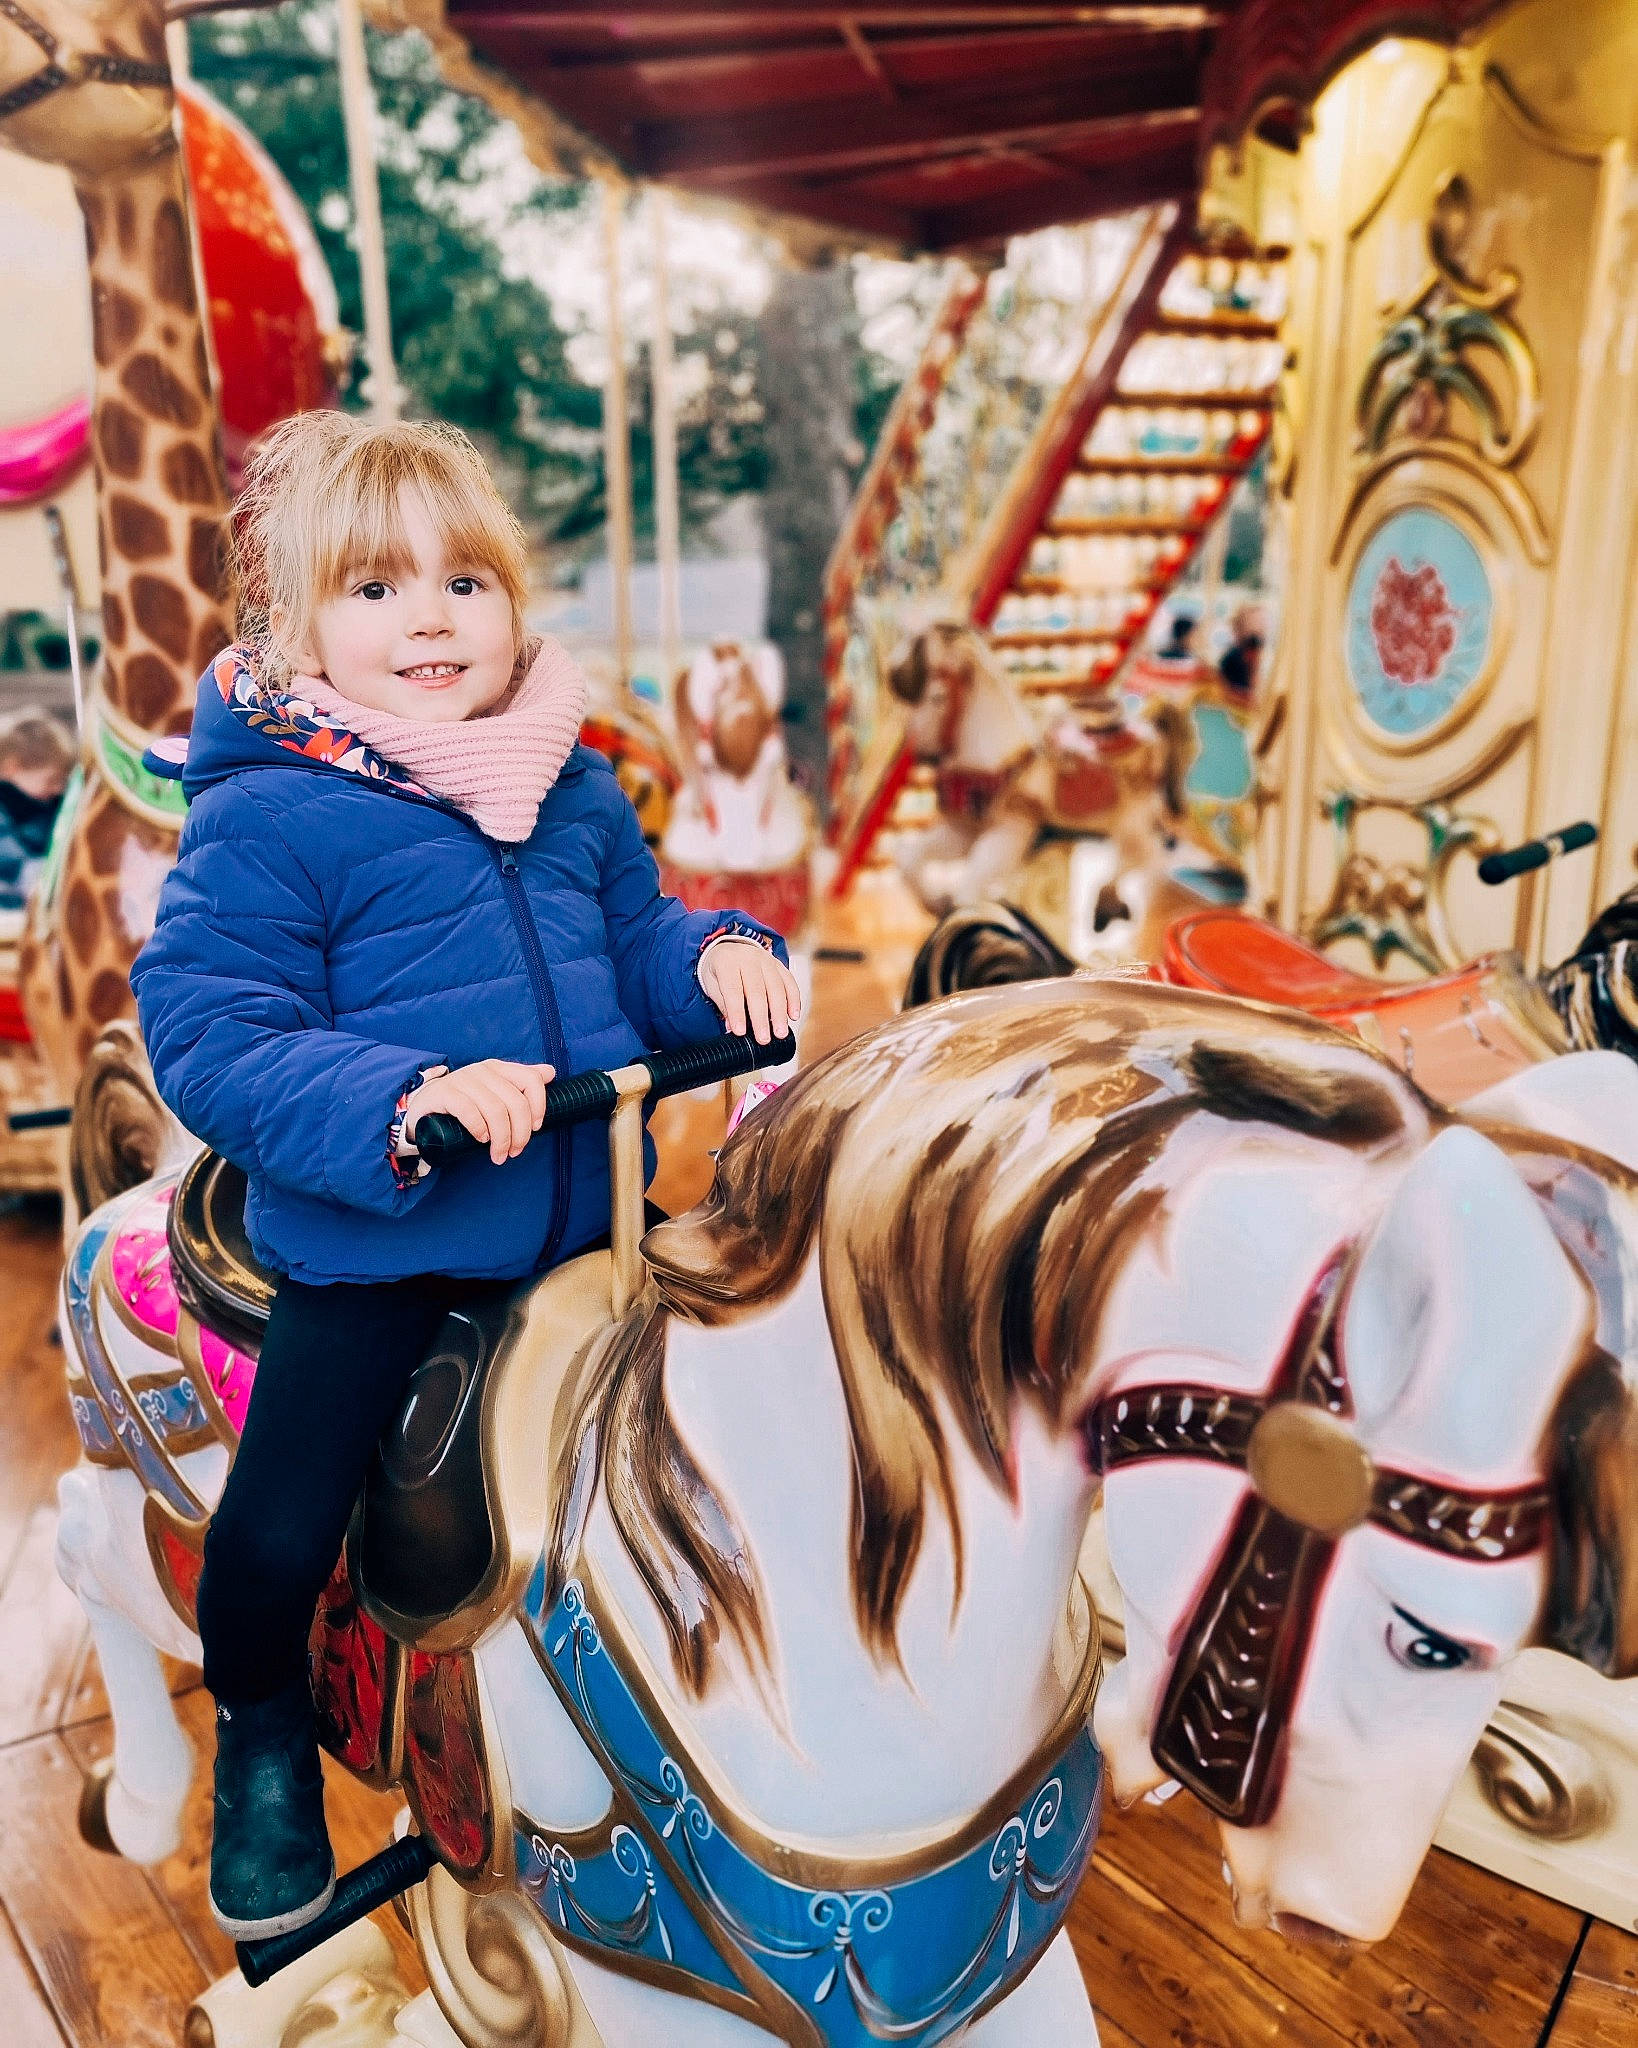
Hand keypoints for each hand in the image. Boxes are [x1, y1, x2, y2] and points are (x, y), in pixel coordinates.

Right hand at [403, 1059, 555, 1165]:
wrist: (424, 1106)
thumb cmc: (465, 1102)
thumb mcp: (494, 1091)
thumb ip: (520, 1082)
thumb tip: (550, 1073)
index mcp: (499, 1068)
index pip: (531, 1079)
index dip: (539, 1106)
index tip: (536, 1128)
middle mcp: (483, 1071)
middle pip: (515, 1102)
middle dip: (520, 1133)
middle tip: (515, 1152)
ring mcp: (463, 1080)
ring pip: (495, 1110)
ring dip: (501, 1139)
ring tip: (499, 1155)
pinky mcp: (445, 1093)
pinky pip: (469, 1111)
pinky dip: (479, 1129)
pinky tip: (481, 1139)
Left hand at [698, 940, 801, 1045]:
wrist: (730, 948)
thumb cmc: (720, 971)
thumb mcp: (713, 985)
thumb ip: (724, 1005)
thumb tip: (732, 1028)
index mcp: (726, 961)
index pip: (733, 990)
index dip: (737, 1012)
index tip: (740, 1032)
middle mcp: (748, 958)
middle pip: (757, 990)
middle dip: (761, 1017)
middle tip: (763, 1039)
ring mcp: (766, 960)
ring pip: (776, 987)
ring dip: (780, 1013)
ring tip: (780, 1033)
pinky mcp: (779, 964)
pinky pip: (789, 982)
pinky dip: (793, 1000)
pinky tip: (793, 1016)